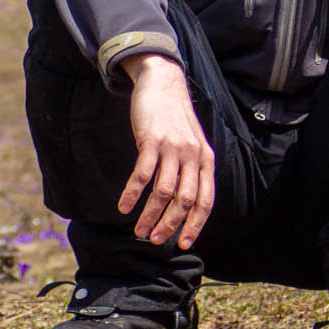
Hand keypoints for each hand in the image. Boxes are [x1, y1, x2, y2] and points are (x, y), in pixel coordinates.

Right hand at [117, 54, 215, 248]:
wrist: (163, 85)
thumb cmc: (175, 121)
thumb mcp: (192, 145)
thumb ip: (191, 171)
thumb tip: (184, 204)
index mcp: (205, 161)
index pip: (205, 201)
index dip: (195, 224)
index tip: (183, 243)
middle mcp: (193, 157)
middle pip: (185, 201)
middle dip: (170, 225)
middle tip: (155, 241)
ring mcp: (173, 149)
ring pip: (164, 192)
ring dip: (150, 215)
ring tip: (139, 231)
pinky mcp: (152, 141)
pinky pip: (142, 175)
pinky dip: (133, 194)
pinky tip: (123, 207)